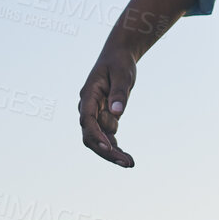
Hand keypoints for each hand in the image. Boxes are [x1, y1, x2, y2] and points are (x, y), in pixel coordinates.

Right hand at [78, 44, 136, 167]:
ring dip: (113, 153)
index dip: (96, 135)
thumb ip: (119, 93)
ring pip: (99, 140)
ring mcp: (95, 114)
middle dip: (107, 151)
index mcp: (89, 95)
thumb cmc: (120, 62)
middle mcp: (88, 107)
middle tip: (126, 162)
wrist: (119, 56)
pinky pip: (108, 137)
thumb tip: (117, 112)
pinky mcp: (104, 118)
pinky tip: (128, 158)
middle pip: (91, 135)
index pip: (87, 120)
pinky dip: (116, 148)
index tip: (109, 147)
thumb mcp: (123, 74)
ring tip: (130, 163)